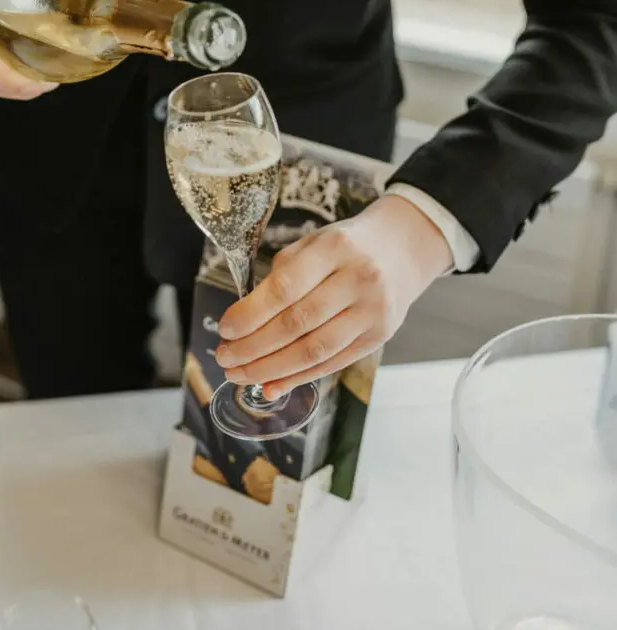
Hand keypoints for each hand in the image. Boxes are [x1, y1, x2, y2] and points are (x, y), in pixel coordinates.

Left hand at [214, 196, 452, 398]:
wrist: (403, 249)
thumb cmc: (346, 246)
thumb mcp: (314, 243)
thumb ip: (282, 276)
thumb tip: (244, 321)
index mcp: (334, 249)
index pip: (285, 288)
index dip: (250, 313)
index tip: (225, 329)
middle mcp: (357, 279)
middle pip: (297, 324)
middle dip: (254, 347)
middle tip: (225, 358)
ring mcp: (372, 311)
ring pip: (314, 350)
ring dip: (271, 369)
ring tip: (240, 375)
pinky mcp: (378, 336)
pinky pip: (333, 363)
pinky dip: (299, 378)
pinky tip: (272, 386)